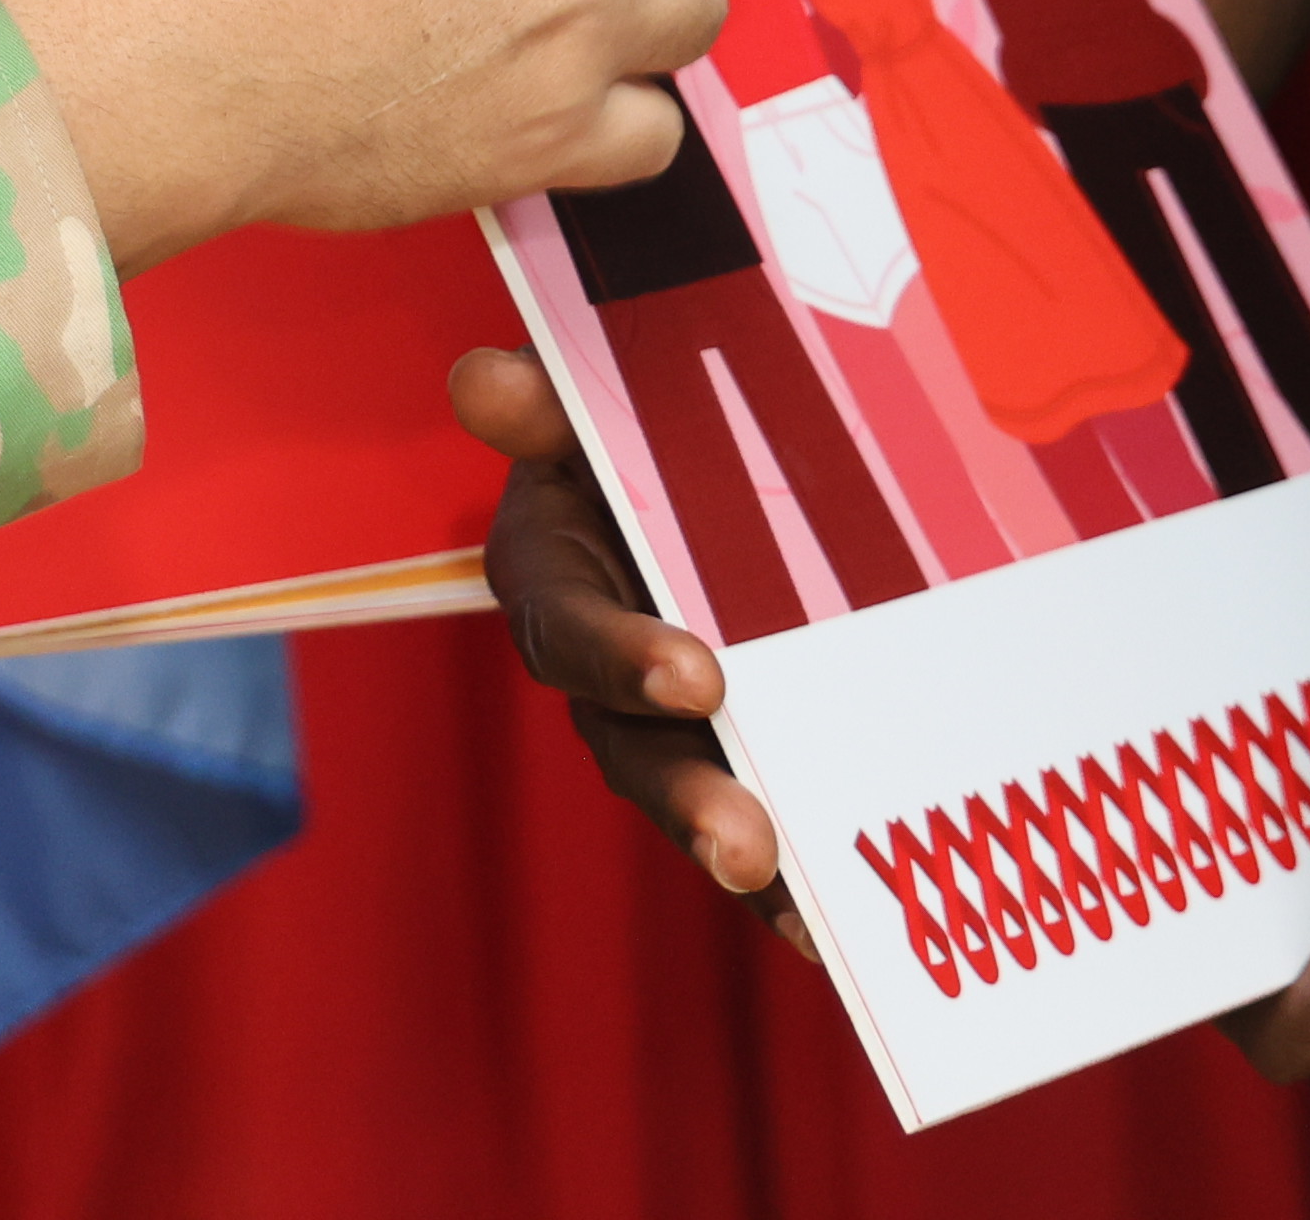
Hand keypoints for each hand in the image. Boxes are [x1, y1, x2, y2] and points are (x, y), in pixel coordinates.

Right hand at [444, 345, 810, 953]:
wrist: (710, 447)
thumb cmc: (636, 421)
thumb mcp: (597, 401)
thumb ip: (549, 400)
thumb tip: (480, 379)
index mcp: (553, 575)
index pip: (568, 628)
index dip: (622, 656)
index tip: (694, 677)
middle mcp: (597, 667)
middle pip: (628, 748)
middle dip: (688, 797)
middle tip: (744, 842)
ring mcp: (662, 720)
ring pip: (687, 795)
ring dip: (733, 848)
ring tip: (793, 898)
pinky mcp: (725, 748)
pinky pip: (748, 821)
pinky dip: (783, 883)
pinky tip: (829, 928)